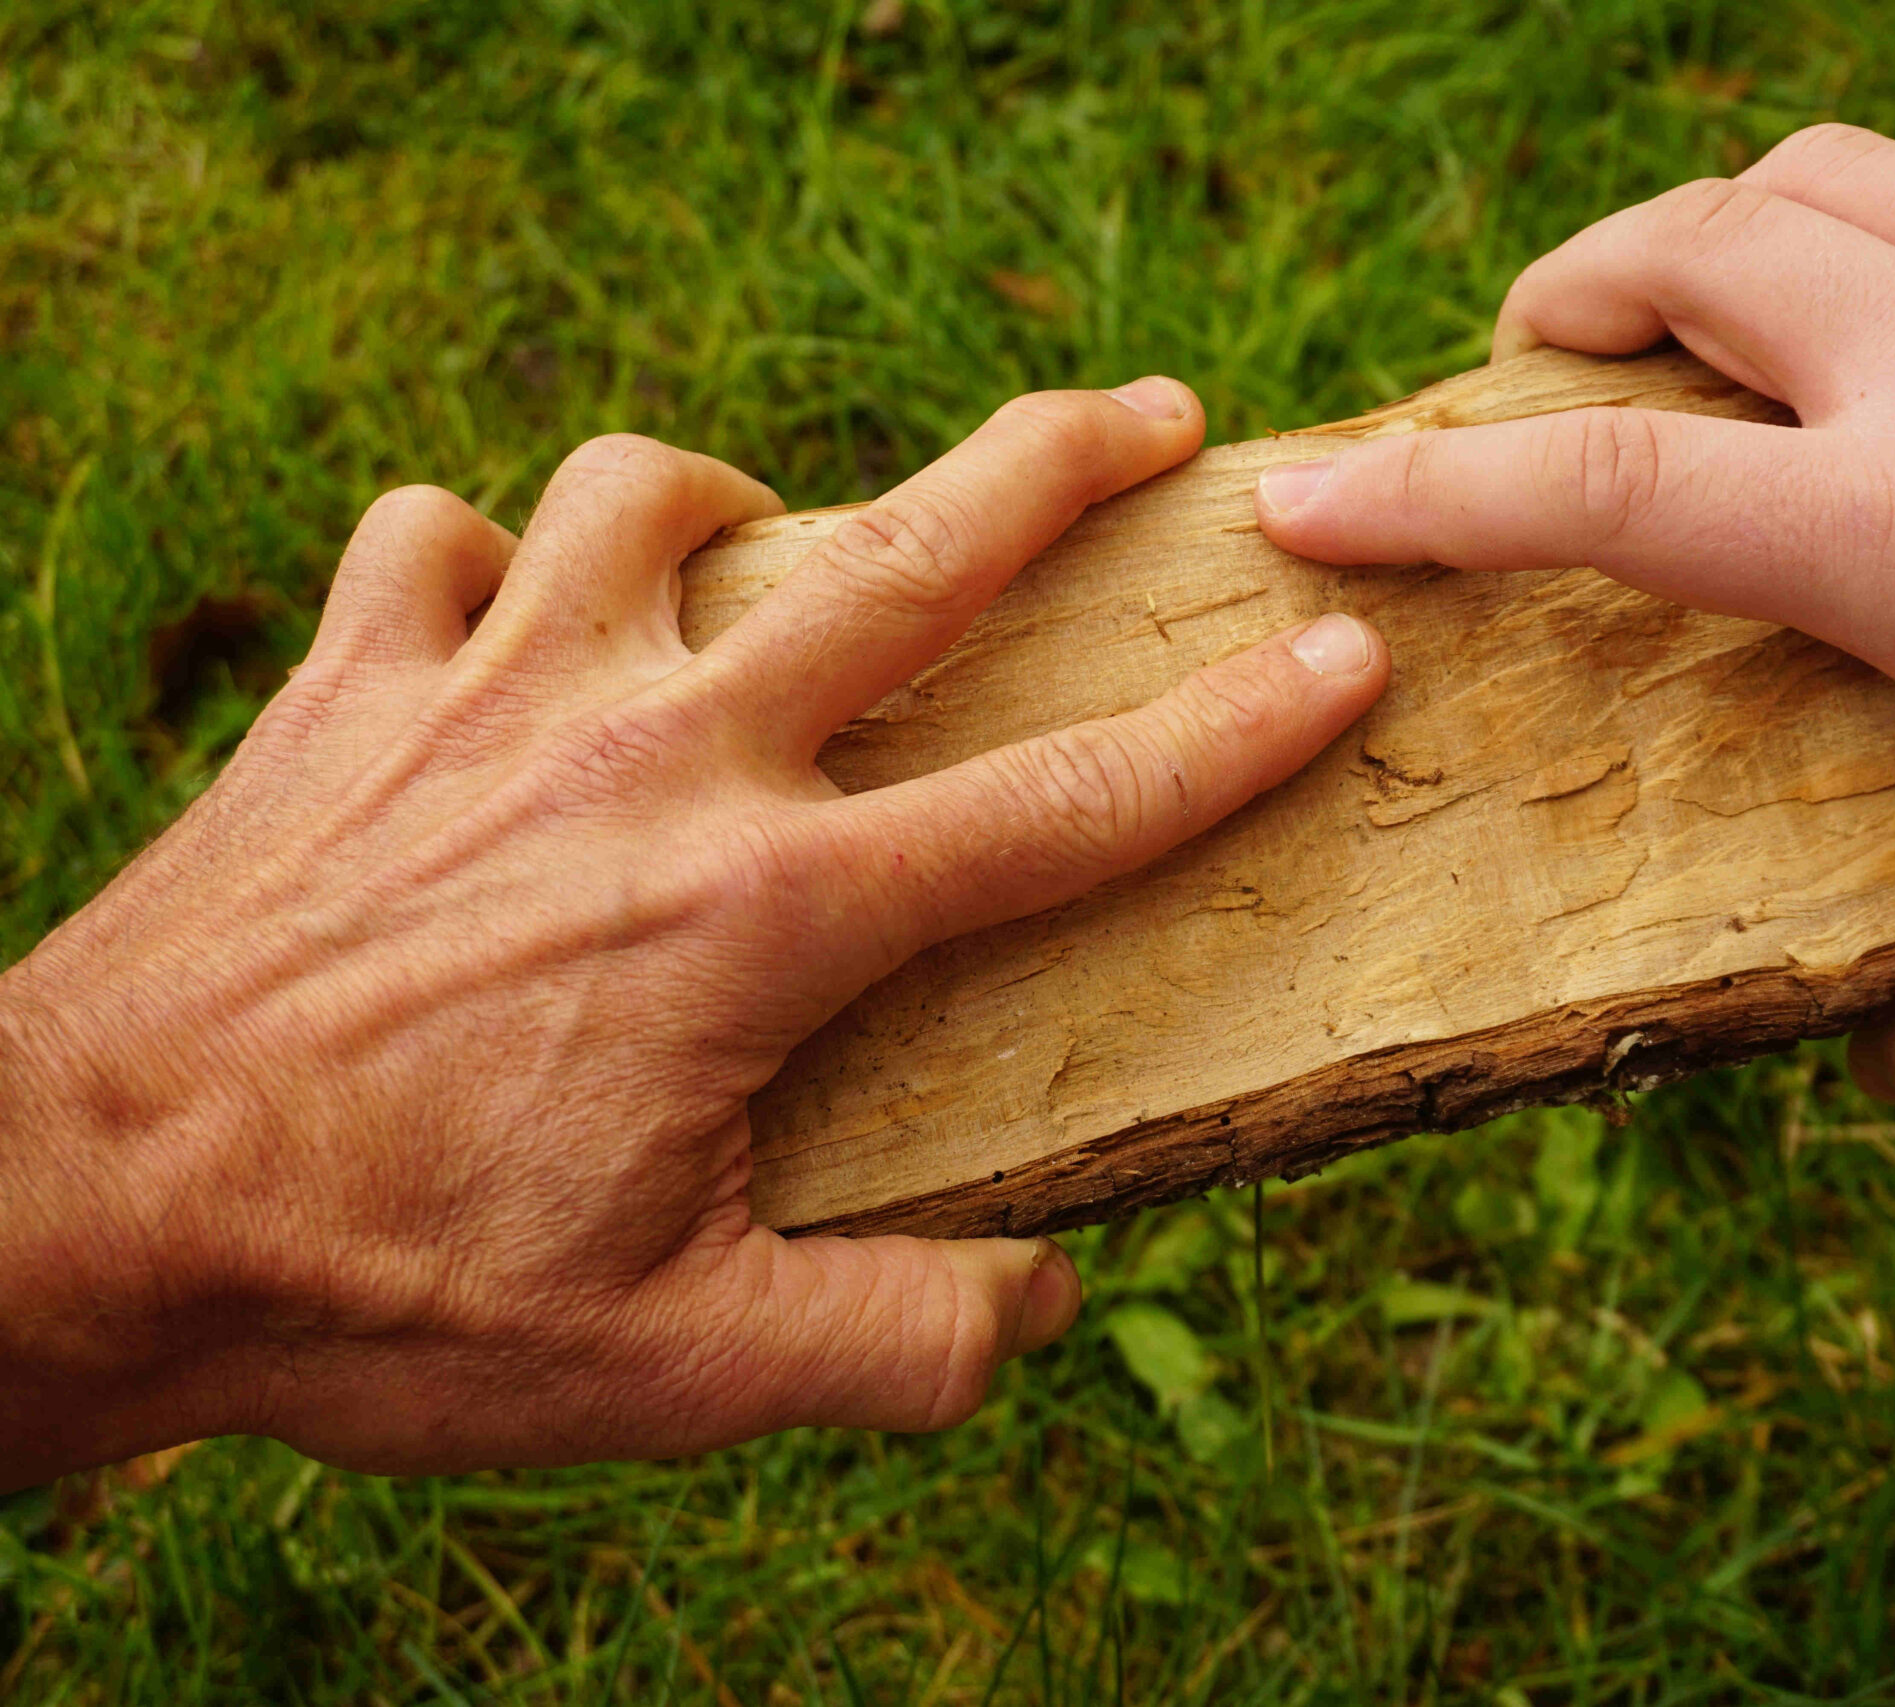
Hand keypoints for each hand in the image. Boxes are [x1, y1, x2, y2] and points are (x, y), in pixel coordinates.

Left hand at [0, 377, 1389, 1486]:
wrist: (74, 1207)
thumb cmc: (382, 1290)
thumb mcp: (670, 1366)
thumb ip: (890, 1343)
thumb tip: (1042, 1306)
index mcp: (767, 914)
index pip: (1064, 807)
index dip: (1231, 730)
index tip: (1336, 652)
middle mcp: (656, 758)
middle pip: (907, 554)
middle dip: (1059, 464)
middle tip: (1154, 413)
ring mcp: (493, 692)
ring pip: (649, 488)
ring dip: (739, 495)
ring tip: (769, 542)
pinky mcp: (349, 682)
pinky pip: (433, 539)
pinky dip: (484, 554)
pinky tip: (506, 613)